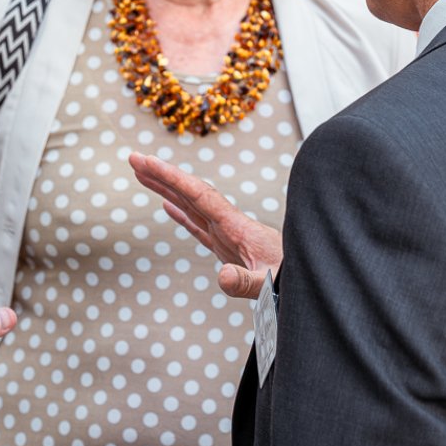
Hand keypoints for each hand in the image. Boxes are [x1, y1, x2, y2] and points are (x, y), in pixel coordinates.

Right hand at [129, 152, 282, 298]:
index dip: (172, 178)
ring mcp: (228, 235)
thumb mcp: (271, 286)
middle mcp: (230, 225)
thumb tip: (221, 276)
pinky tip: (167, 206)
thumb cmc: (293, 282)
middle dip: (163, 175)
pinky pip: (199, 225)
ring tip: (142, 175)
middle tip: (134, 159)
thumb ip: (247, 283)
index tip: (147, 162)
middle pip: (190, 193)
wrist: (311, 281)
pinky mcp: (229, 247)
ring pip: (191, 205)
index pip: (199, 196)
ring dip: (167, 189)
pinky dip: (181, 213)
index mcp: (237, 228)